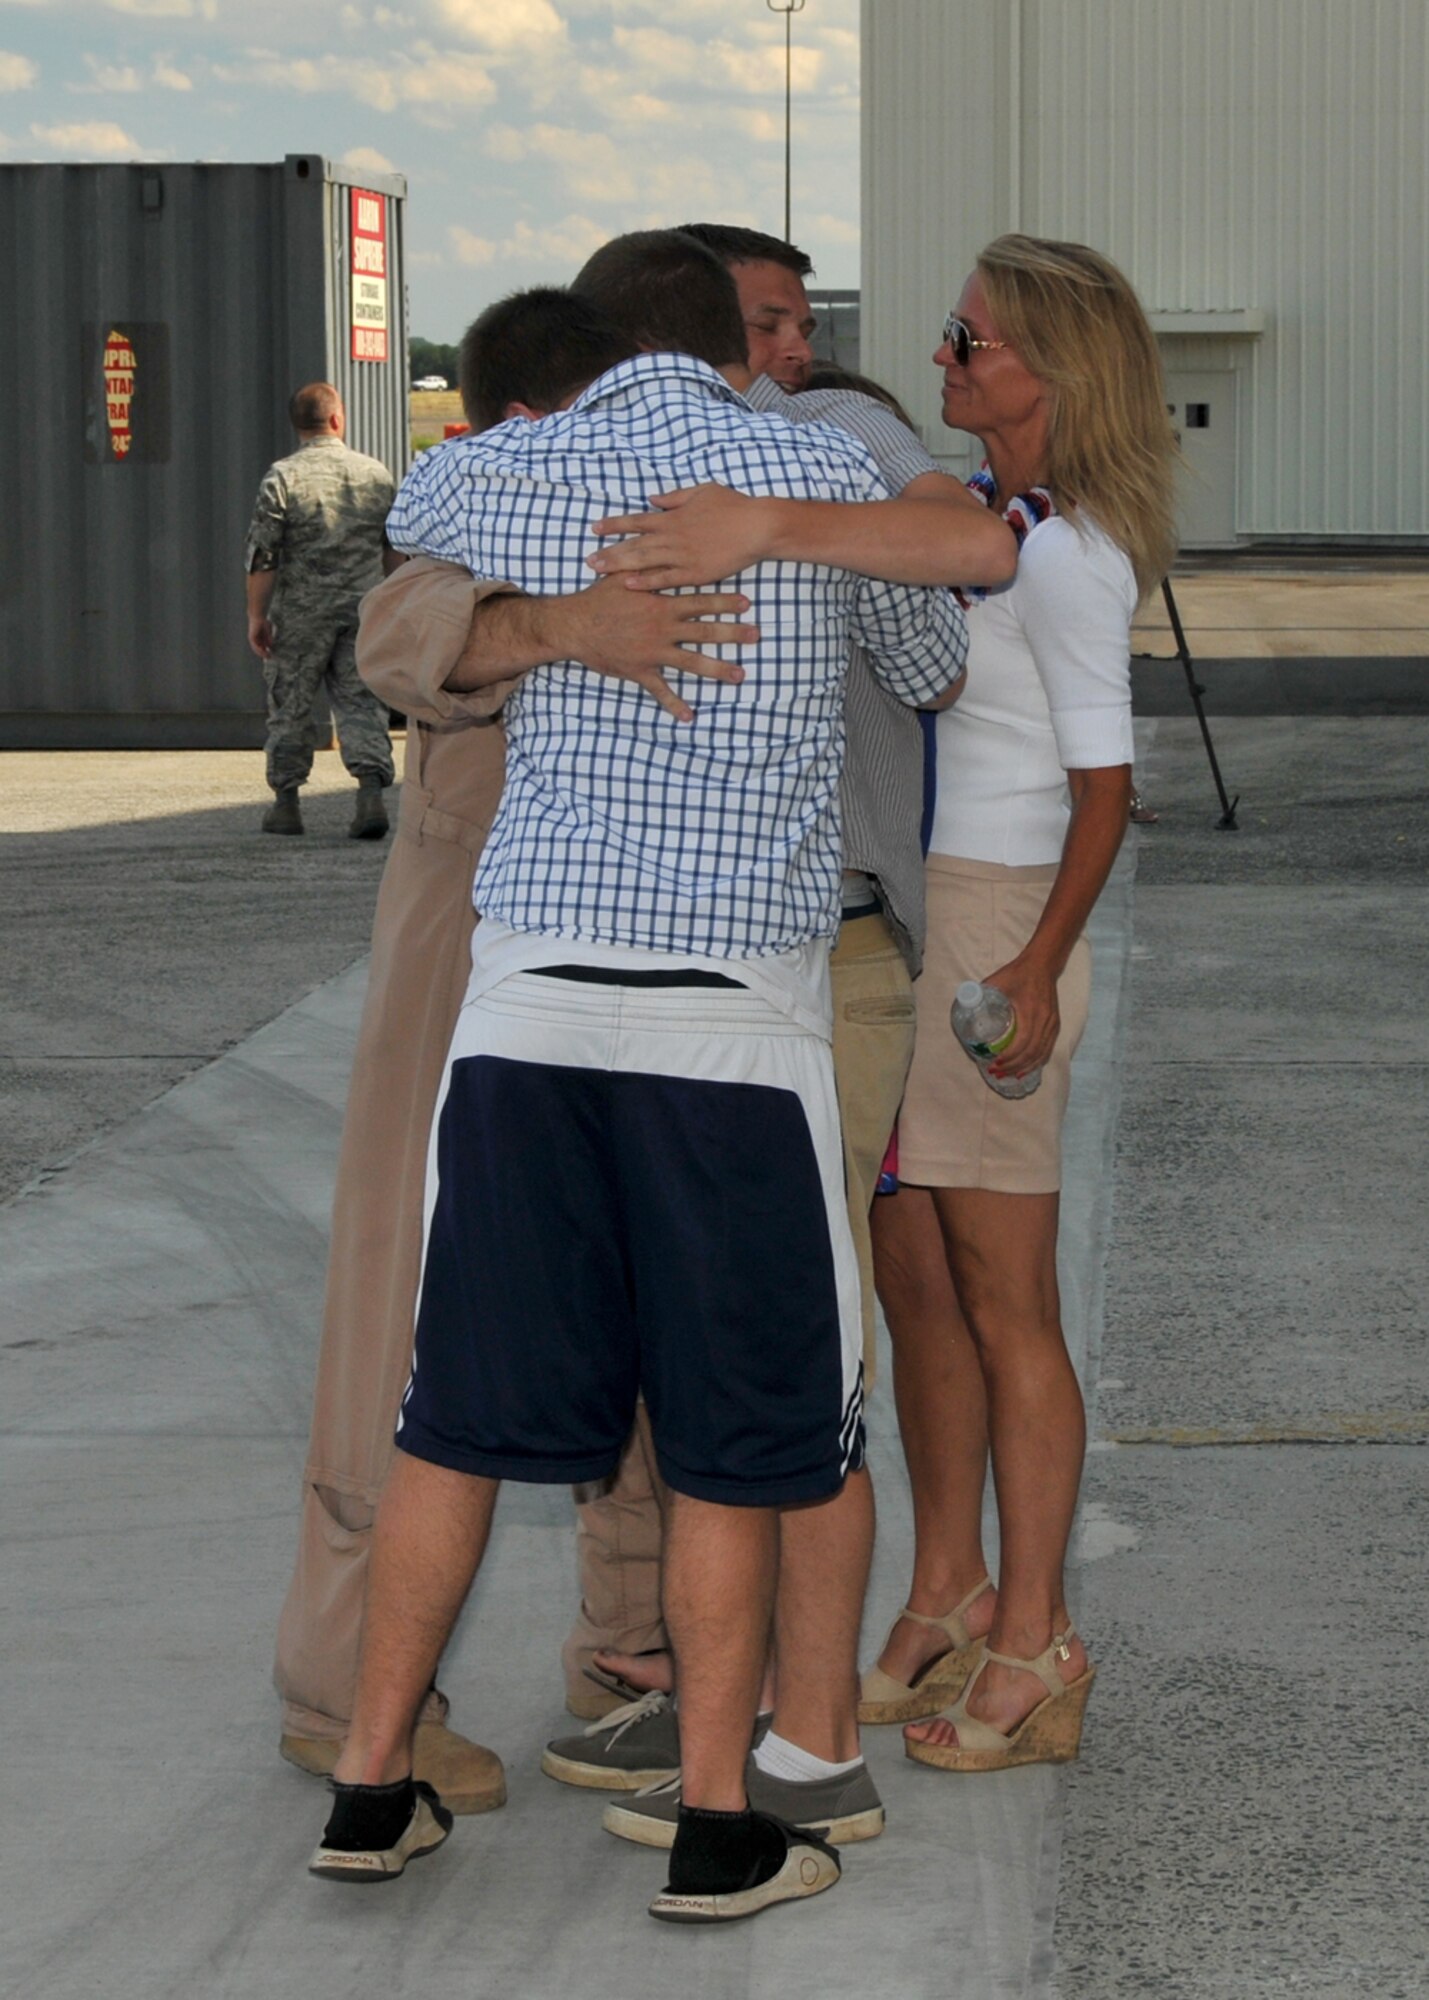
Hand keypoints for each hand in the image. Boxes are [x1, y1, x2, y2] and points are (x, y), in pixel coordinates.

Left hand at [248, 615, 275, 659]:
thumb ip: (268, 639)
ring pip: (256, 649)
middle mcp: (255, 640)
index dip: (266, 652)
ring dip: (262, 653)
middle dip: (264, 654)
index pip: (262, 648)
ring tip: (267, 656)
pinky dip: (259, 649)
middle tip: (269, 658)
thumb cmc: (263, 623)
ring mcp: (252, 639)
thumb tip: (270, 646)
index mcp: (259, 639)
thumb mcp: (268, 633)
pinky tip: (263, 651)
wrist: (258, 617)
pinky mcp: (251, 638)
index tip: (271, 656)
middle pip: (259, 650)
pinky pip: (255, 646)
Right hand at [556, 575, 756, 722]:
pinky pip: (659, 691)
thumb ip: (645, 565)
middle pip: (704, 631)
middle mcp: (662, 628)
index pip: (699, 601)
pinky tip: (689, 716)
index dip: (724, 602)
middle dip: (732, 634)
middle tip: (756, 635)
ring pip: (691, 663)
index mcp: (660, 604)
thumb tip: (659, 546)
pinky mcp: (640, 671)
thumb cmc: (597, 599)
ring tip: (739, 675)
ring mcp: (653, 652)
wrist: (573, 626)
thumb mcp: (621, 576)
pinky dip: (674, 704)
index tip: (746, 603)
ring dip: (717, 670)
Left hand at [586, 485, 773, 589]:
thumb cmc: (733, 506)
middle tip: (587, 560)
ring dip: (619, 566)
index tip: (595, 528)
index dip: (615, 525)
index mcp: (673, 517)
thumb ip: (675, 497)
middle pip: (634, 544)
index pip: (636, 520)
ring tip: (598, 571)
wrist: (757, 526)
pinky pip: (666, 579)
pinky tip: (628, 584)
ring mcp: (683, 556)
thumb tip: (653, 499)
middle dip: (609, 551)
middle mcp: (673, 536)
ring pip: (644, 561)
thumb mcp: (702, 491)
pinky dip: (646, 581)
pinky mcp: (695, 573)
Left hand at [983, 955, 1060, 1078]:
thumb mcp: (997, 982)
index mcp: (1031, 1011)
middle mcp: (1044, 1021)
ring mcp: (1052, 1024)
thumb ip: (980, 995)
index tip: (994, 1063)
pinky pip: (1047, 1049)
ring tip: (1009, 1075)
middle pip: (1031, 1053)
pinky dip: (1036, 1062)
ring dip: (1025, 1068)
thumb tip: (963, 1007)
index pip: (1022, 1042)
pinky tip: (1025, 1069)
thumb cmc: (1017, 973)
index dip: (1008, 1057)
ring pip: (1041, 1054)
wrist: (1042, 965)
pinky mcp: (1055, 1025)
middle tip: (996, 1072)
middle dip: (1013, 1067)